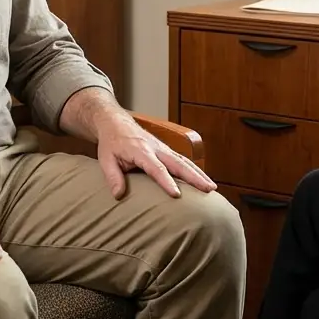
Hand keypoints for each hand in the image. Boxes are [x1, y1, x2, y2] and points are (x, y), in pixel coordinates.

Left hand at [97, 117, 216, 199]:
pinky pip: (183, 160)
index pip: (156, 168)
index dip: (167, 181)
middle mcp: (156, 148)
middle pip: (178, 163)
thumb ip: (112, 177)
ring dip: (199, 173)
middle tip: (208, 190)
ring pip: (184, 161)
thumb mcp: (105, 159)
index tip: (177, 194)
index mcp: (141, 151)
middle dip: (194, 177)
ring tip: (212, 187)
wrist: (115, 122)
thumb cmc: (111, 142)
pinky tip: (203, 180)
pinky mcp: (166, 150)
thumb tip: (119, 195)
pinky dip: (194, 170)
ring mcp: (163, 148)